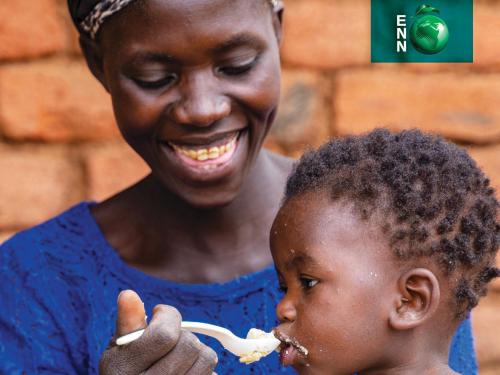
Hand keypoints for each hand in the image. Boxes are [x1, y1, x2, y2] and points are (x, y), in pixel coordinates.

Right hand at [99, 290, 217, 373]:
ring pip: (207, 359)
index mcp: (125, 369)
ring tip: (180, 355)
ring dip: (198, 351)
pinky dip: (204, 368)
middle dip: (182, 335)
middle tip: (169, 340)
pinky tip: (187, 370)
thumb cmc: (127, 368)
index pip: (164, 335)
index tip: (159, 313)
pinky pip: (213, 374)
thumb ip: (128, 321)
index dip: (168, 316)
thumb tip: (128, 294)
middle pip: (189, 345)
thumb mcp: (120, 347)